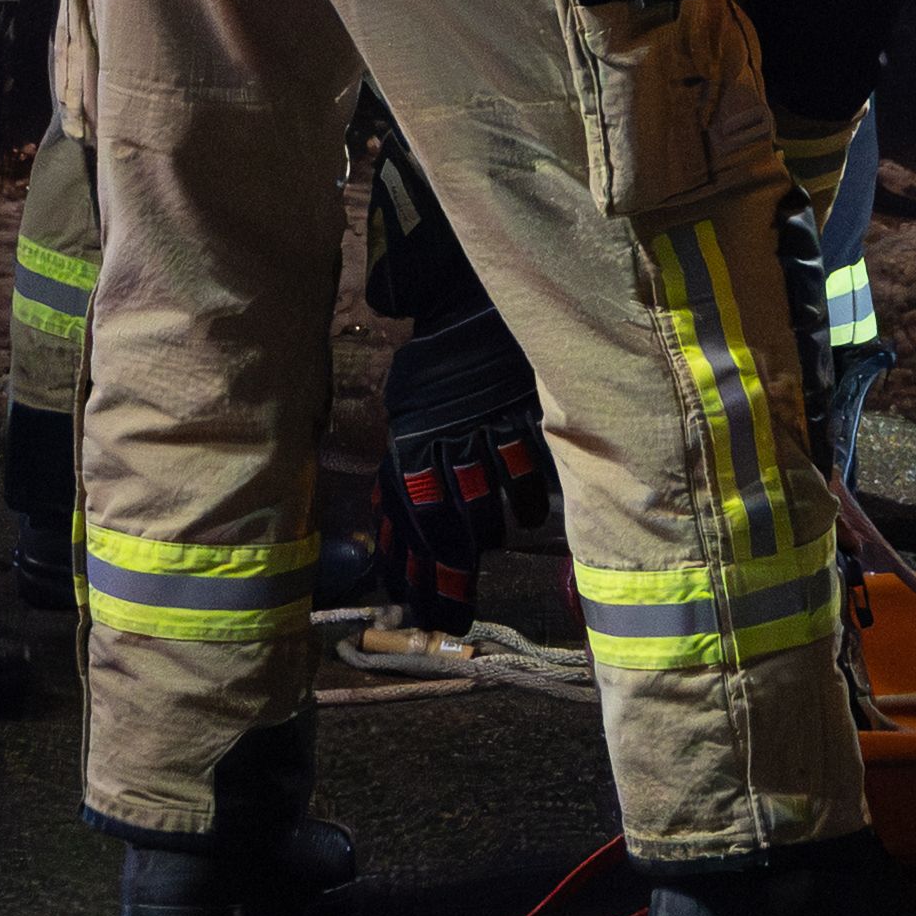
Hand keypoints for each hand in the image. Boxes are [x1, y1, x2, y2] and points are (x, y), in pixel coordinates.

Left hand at [376, 300, 552, 632]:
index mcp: (406, 439)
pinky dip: (521, 498)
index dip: (404, 563)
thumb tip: (392, 530)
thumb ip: (404, 474)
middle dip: (441, 572)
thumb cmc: (434, 371)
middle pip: (436, 518)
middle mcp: (435, 438)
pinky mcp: (511, 408)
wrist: (460, 299)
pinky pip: (517, 463)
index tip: (409, 605)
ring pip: (474, 495)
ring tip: (484, 560)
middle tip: (448, 616)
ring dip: (477, 538)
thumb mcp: (408, 418)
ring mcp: (474, 424)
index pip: (401, 514)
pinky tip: (523, 525)